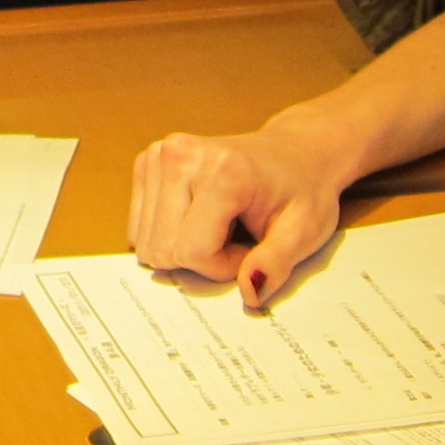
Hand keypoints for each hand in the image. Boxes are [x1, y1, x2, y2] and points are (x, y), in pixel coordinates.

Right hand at [128, 115, 355, 306]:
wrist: (296, 152)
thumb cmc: (302, 191)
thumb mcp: (303, 232)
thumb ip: (275, 264)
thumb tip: (250, 292)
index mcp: (223, 169)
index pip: (193, 252)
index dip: (222, 266)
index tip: (250, 248)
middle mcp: (183, 155)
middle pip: (163, 249)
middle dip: (200, 257)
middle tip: (234, 235)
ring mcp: (159, 155)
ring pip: (147, 242)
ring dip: (183, 245)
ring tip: (219, 223)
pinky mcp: (148, 161)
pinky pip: (140, 227)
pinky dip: (169, 232)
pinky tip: (199, 214)